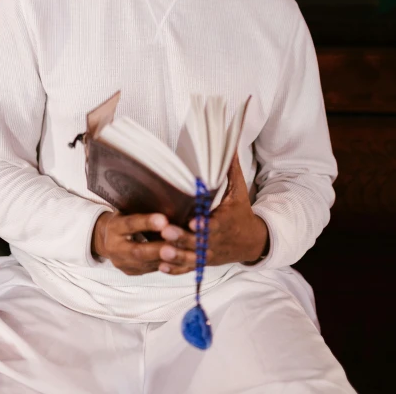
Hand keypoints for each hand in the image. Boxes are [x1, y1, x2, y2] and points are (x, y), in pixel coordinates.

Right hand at [92, 211, 197, 275]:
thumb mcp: (126, 210)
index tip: (164, 220)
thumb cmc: (123, 219)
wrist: (106, 239)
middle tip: (175, 243)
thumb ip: (140, 210)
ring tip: (182, 252)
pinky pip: (150, 269)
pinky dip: (165, 263)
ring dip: (166, 258)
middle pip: (138, 251)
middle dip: (157, 248)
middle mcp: (115, 248)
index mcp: (114, 227)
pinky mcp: (131, 272)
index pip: (130, 224)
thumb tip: (167, 203)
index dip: (147, 223)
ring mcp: (122, 263)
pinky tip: (178, 258)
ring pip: (147, 263)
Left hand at [159, 153, 268, 273]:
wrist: (251, 241)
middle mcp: (216, 240)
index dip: (204, 225)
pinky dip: (176, 269)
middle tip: (166, 232)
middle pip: (199, 242)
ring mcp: (208, 253)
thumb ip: (230, 169)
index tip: (193, 221)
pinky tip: (160, 266)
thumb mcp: (239, 190)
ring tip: (160, 252)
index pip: (215, 224)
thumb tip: (228, 143)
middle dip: (183, 239)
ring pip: (192, 258)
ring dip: (176, 257)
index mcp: (225, 221)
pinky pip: (188, 268)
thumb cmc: (240, 211)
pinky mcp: (202, 262)